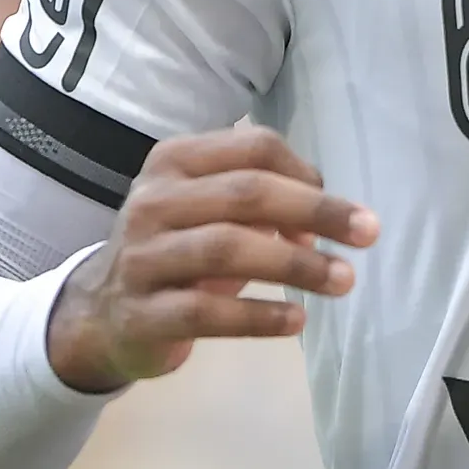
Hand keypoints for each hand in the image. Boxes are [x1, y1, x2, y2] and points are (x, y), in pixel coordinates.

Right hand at [47, 125, 377, 393]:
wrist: (101, 312)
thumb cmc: (175, 251)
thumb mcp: (209, 210)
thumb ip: (262, 202)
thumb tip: (328, 220)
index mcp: (174, 161)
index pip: (252, 148)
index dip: (305, 174)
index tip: (344, 210)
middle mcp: (153, 201)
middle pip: (246, 193)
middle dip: (315, 211)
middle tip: (367, 233)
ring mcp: (143, 258)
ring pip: (227, 249)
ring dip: (295, 264)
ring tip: (343, 280)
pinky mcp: (143, 313)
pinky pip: (206, 312)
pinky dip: (259, 316)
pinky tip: (297, 320)